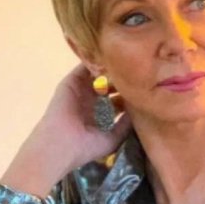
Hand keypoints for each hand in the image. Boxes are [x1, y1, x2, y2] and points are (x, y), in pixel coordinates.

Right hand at [0, 63, 130, 196]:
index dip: (127, 94)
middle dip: (121, 79)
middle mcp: (89, 100)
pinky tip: (110, 57)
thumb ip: (125, 124)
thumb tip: (138, 110)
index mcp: (98, 114)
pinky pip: (83, 68)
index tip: (143, 89)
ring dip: (109, 68)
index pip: (115, 99)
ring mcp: (79, 90)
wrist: (61, 144)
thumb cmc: (86, 146)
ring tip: (126, 62)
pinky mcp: (70, 82)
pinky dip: (95, 61)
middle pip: (108, 84)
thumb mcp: (113, 137)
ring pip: (96, 74)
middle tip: (137, 73)